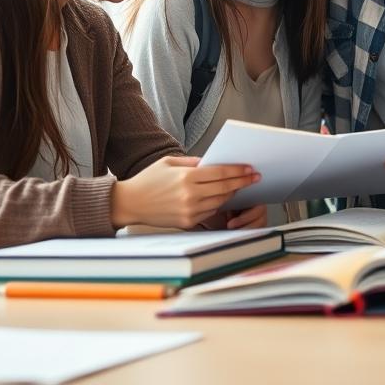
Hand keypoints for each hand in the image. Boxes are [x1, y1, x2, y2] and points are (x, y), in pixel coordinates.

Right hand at [110, 156, 259, 228]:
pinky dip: (218, 203)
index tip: (250, 169)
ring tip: (239, 186)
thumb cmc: (148, 180)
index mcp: (187, 177)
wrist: (129, 203)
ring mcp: (190, 210)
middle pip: (225, 188)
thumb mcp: (169, 162)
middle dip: (242, 182)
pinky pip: (210, 211)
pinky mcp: (188, 222)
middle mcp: (190, 195)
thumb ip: (193, 162)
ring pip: (220, 201)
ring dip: (231, 193)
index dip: (238, 171)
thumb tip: (214, 162)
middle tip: (255, 177)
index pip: (221, 173)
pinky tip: (222, 197)